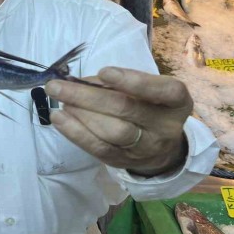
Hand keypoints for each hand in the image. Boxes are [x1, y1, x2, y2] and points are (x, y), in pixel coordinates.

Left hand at [45, 67, 191, 176]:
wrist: (159, 148)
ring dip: (80, 114)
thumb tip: (78, 81)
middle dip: (88, 96)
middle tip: (57, 85)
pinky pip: (99, 148)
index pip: (163, 91)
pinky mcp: (124, 161)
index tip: (104, 72)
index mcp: (176, 101)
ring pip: (112, 132)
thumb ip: (118, 82)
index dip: (134, 81)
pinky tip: (59, 119)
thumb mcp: (145, 89)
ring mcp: (146, 148)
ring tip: (60, 100)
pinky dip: (76, 133)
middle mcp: (166, 126)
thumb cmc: (147, 106)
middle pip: (126, 109)